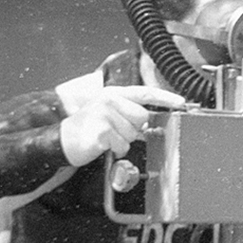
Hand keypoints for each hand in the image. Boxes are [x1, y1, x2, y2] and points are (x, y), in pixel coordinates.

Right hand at [59, 86, 186, 166]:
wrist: (61, 140)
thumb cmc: (87, 129)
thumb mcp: (107, 114)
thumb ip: (128, 113)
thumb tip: (149, 122)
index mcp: (113, 94)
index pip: (145, 93)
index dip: (165, 97)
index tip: (181, 102)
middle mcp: (109, 100)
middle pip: (142, 117)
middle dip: (133, 129)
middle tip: (114, 132)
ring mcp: (105, 114)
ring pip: (133, 134)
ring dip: (122, 141)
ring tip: (106, 138)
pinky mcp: (102, 130)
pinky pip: (122, 145)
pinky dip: (114, 150)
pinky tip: (102, 145)